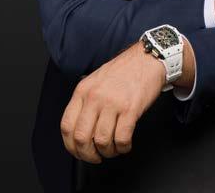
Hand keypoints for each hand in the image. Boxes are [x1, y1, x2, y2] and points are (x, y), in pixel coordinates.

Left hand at [60, 40, 166, 163]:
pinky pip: (122, 138)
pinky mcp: (131, 109)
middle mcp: (95, 97)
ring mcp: (113, 103)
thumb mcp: (96, 80)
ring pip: (102, 141)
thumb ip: (86, 101)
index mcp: (83, 90)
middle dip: (88, 154)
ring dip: (108, 152)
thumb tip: (80, 130)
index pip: (67, 126)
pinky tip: (125, 144)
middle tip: (96, 156)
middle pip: (82, 138)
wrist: (147, 58)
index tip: (78, 151)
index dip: (71, 146)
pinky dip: (123, 147)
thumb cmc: (124, 70)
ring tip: (114, 149)